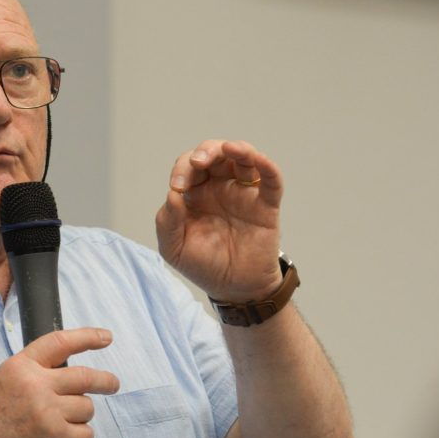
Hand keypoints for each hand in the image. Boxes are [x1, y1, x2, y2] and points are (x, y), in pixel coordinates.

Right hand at [0, 328, 119, 437]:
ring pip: (86, 406)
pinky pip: (86, 432)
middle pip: (86, 377)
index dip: (87, 337)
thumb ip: (38, 367)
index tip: (105, 337)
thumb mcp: (9, 374)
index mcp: (23, 365)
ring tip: (62, 419)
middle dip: (106, 381)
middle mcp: (37, 385)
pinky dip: (81, 435)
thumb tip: (72, 366)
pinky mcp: (55, 436)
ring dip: (81, 413)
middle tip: (112, 383)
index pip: (61, 342)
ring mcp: (48, 411)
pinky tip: (65, 435)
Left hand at [155, 140, 283, 301]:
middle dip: (205, 152)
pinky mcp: (266, 204)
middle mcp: (219, 187)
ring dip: (236, 148)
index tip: (178, 187)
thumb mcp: (174, 248)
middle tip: (198, 163)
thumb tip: (172, 194)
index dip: (182, 169)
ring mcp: (244, 193)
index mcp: (195, 193)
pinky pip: (271, 179)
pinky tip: (256, 159)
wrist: (235, 289)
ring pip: (244, 158)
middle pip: (214, 154)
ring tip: (228, 148)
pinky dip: (266, 165)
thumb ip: (167, 222)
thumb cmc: (203, 265)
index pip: (188, 167)